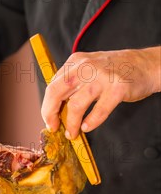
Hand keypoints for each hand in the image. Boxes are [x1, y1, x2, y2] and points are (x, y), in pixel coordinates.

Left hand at [41, 47, 160, 138]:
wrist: (145, 65)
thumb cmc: (115, 70)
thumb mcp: (89, 67)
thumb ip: (73, 82)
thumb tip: (55, 107)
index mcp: (76, 61)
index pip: (52, 85)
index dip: (47, 106)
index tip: (49, 119)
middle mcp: (86, 67)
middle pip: (56, 92)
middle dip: (50, 113)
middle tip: (53, 127)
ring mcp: (102, 77)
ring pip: (76, 105)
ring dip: (71, 123)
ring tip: (73, 132)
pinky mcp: (117, 89)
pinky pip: (98, 111)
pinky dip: (90, 122)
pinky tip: (87, 127)